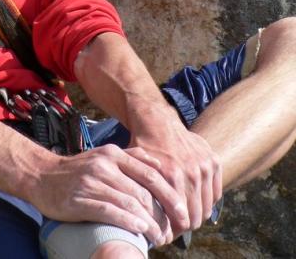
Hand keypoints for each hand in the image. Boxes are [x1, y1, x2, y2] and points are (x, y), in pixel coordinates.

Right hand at [28, 144, 187, 246]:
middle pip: (143, 191)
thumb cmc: (78, 170)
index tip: (182, 211)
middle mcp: (104, 164)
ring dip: (149, 222)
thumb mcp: (104, 157)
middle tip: (174, 229)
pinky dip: (128, 221)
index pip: (151, 173)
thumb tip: (159, 164)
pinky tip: (139, 230)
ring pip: (129, 202)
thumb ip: (130, 159)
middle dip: (162, 213)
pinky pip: (109, 211)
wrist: (42, 176)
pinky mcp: (79, 199)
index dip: (170, 194)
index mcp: (113, 154)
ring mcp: (91, 181)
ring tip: (159, 236)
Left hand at [128, 109, 221, 235]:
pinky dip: (207, 200)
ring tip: (183, 214)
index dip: (172, 230)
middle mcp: (191, 172)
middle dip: (184, 225)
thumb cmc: (143, 147)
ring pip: (207, 208)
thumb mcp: (136, 169)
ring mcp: (205, 166)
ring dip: (197, 214)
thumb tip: (146, 221)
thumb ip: (142, 194)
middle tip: (174, 225)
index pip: (180, 220)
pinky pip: (216, 193)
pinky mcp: (213, 160)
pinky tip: (194, 199)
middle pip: (195, 217)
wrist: (156, 121)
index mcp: (172, 176)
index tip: (166, 232)